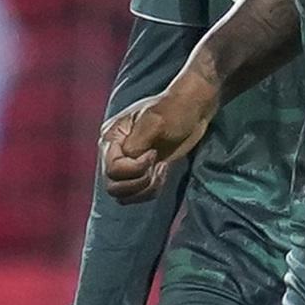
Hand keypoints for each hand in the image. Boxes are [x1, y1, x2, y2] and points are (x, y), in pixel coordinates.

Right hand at [101, 81, 213, 201]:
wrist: (192, 110)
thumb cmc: (174, 110)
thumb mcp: (155, 121)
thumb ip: (137, 141)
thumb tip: (129, 158)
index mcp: (112, 137)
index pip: (112, 168)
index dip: (135, 168)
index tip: (154, 154)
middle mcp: (114, 153)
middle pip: (113, 186)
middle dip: (138, 183)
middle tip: (156, 166)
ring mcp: (127, 164)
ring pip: (122, 195)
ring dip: (145, 189)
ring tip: (160, 170)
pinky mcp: (141, 173)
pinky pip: (137, 195)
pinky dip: (151, 190)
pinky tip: (163, 170)